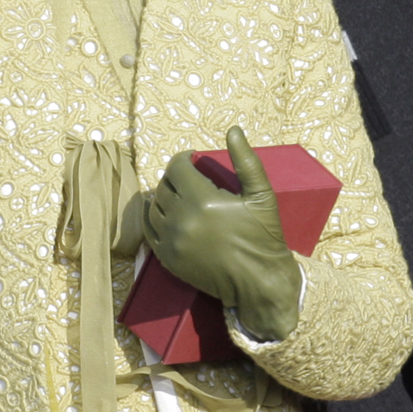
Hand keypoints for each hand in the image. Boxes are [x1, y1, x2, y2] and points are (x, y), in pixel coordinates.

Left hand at [144, 126, 301, 340]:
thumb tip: (233, 130)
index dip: (183, 159)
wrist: (257, 281)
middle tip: (188, 177)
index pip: (177, 167)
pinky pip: (149, 230)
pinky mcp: (167, 258)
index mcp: (202, 200)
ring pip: (154, 207)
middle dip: (175, 177)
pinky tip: (163, 212)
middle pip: (164, 186)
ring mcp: (171, 241)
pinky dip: (153, 217)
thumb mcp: (261, 195)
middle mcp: (181, 219)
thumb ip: (246, 160)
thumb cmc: (263, 236)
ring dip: (164, 196)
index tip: (193, 160)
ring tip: (179, 195)